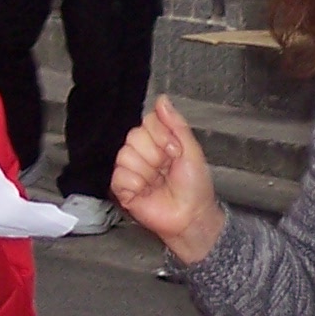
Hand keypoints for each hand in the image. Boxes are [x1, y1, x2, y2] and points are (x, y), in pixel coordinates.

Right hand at [112, 97, 224, 265]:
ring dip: (145, 171)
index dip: (161, 136)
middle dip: (154, 154)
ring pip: (125, 155)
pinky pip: (119, 176)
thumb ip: (176, 124)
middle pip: (134, 137)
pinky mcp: (123, 189)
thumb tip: (162, 100)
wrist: (192, 216)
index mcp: (160, 142)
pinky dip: (134, 184)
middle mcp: (144, 154)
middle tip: (166, 168)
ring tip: (157, 182)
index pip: (147, 122)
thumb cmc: (195, 187)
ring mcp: (132, 171)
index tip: (175, 151)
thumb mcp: (191, 150)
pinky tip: (146, 191)